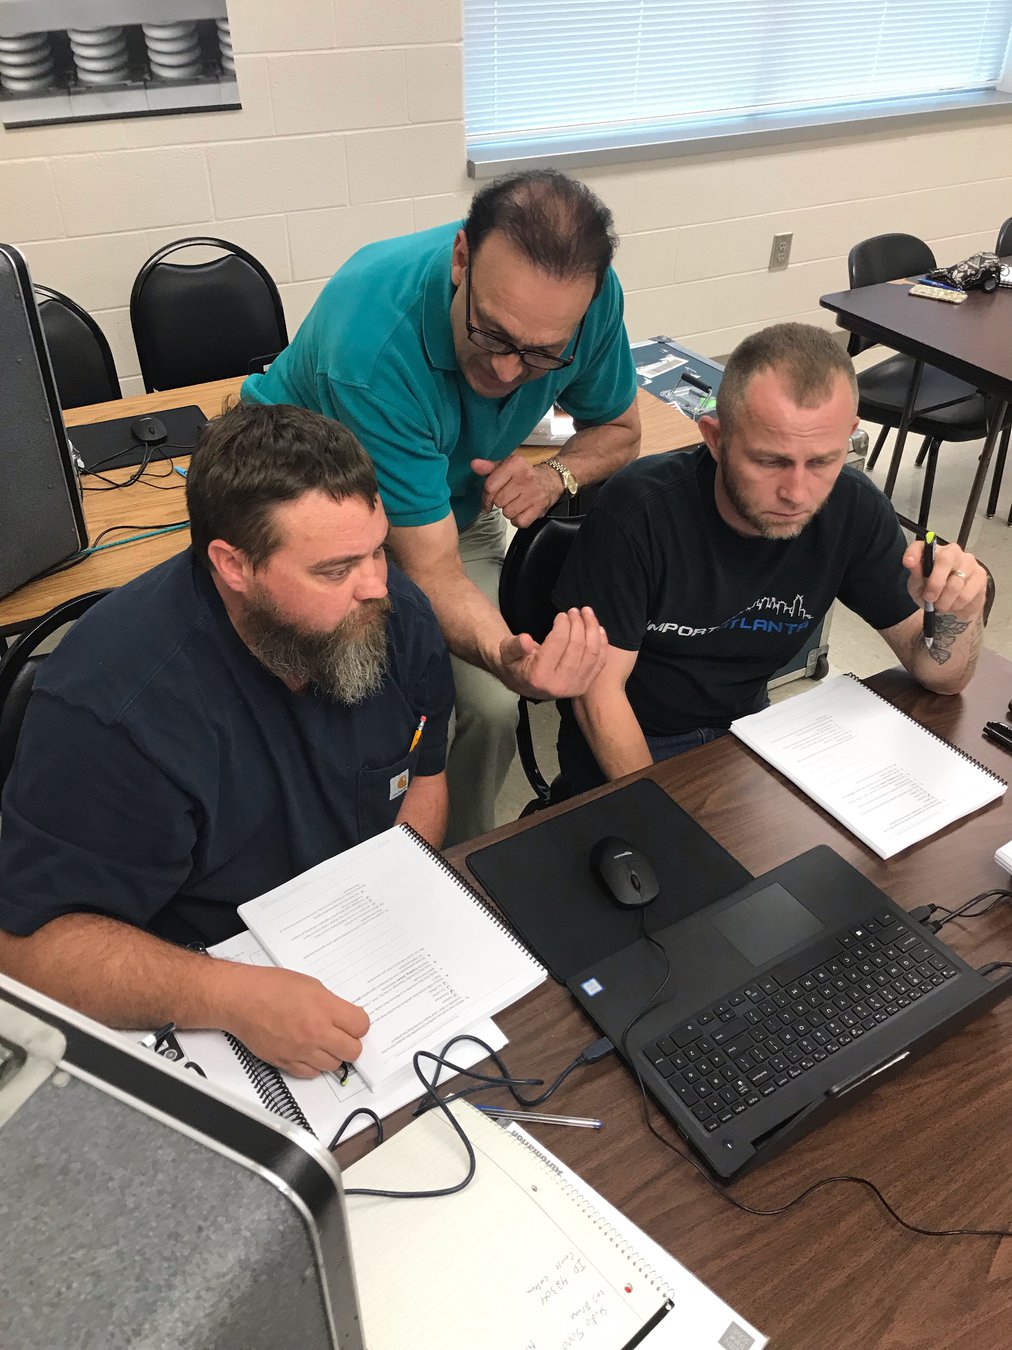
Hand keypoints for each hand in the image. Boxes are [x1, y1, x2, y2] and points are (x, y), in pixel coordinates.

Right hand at [216, 963, 369, 1078]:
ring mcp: (301, 1050)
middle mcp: (315, 1032)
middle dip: (351, 1043)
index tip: (355, 1023)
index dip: (359, 1024)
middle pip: (352, 1051)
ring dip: (333, 1055)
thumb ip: (332, 1004)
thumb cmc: (270, 987)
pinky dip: (314, 1065)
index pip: (361, 1026)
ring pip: (333, 1065)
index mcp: (324, 1009)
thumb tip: (345, 1017)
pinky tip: (309, 1052)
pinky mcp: (286, 1062)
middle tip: (343, 1035)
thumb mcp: (311, 985)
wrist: (241, 999)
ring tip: (324, 1042)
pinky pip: (312, 1073)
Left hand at [471, 454, 562, 526]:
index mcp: (515, 464)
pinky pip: (519, 522)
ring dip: (510, 512)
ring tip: (517, 503)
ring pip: (508, 513)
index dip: (485, 498)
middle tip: (509, 498)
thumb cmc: (524, 474)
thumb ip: (489, 468)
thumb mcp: (507, 467)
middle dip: (501, 502)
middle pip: (498, 501)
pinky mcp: (540, 507)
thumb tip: (474, 465)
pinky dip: (519, 520)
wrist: (551, 479)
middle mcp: (525, 477)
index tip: (487, 503)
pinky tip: (522, 511)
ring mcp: (534, 493)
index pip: (490, 486)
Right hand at [497, 606, 607, 699]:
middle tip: (574, 611)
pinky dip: (602, 643)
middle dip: (578, 623)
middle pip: (578, 646)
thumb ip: (514, 646)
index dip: (563, 624)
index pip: (558, 643)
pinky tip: (598, 628)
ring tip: (587, 613)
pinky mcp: (583, 686)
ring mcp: (574, 687)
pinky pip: (599, 662)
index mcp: (538, 676)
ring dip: (593, 629)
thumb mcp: (506, 653)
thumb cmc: (513, 663)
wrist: (522, 683)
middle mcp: (559, 685)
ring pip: (592, 653)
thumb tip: (525, 639)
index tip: (561, 614)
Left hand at [903, 539, 986, 618]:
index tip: (908, 563)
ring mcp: (968, 562)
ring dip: (945, 600)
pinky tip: (954, 603)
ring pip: (956, 582)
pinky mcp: (980, 575)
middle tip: (930, 598)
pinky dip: (957, 604)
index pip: (922, 546)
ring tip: (941, 605)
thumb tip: (910, 562)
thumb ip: (916, 574)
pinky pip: (966, 593)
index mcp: (932, 552)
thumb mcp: (918, 586)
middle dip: (935, 583)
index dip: (914, 553)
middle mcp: (951, 552)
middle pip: (945, 559)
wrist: (953, 605)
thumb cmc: (933, 591)